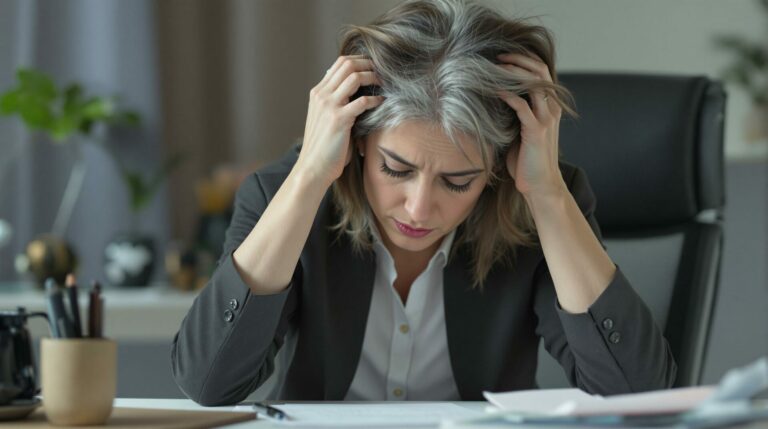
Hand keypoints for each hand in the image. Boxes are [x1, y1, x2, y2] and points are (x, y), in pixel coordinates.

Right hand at [295, 55, 383, 185]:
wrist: (313, 167)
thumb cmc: (324, 147)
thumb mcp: (326, 119)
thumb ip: (338, 104)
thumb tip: (358, 94)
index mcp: (318, 93)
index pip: (340, 64)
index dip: (360, 60)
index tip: (374, 67)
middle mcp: (321, 95)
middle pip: (348, 64)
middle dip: (369, 64)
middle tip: (383, 72)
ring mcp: (329, 106)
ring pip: (354, 77)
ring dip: (373, 77)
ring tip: (384, 84)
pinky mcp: (339, 119)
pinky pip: (362, 101)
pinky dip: (375, 99)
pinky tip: (383, 103)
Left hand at [497, 53, 565, 197]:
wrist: (540, 184)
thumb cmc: (527, 160)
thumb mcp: (522, 131)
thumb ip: (517, 114)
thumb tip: (495, 99)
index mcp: (550, 107)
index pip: (542, 72)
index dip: (524, 60)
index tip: (503, 56)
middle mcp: (551, 109)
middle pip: (540, 71)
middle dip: (519, 60)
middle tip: (498, 56)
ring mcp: (546, 119)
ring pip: (534, 83)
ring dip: (513, 72)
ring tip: (495, 68)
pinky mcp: (536, 131)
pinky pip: (522, 106)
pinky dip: (508, 95)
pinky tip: (494, 90)